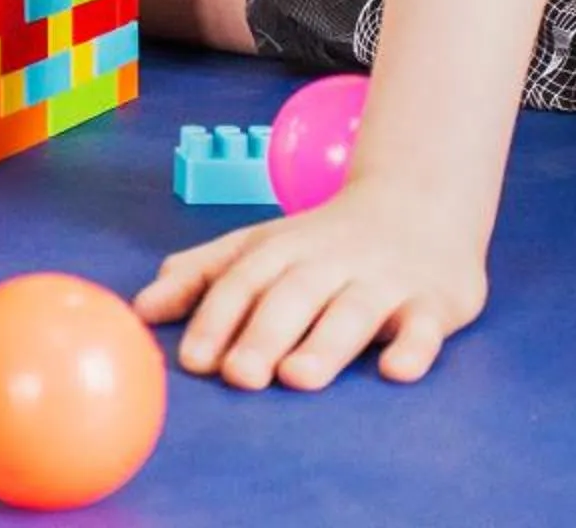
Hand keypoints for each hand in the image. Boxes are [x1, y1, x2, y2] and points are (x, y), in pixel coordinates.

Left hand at [136, 179, 487, 390]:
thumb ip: (204, 275)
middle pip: (294, 296)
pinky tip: (397, 371)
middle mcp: (330, 262)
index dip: (216, 318)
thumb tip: (141, 308)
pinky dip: (414, 347)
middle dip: (264, 335)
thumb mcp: (262, 245)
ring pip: (353, 311)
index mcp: (283, 249)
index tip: (192, 360)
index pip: (243, 281)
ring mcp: (384, 281)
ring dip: (325, 343)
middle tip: (238, 377)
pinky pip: (425, 325)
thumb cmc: (323, 240)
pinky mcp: (434, 302)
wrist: (418, 199)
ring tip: (297, 378)